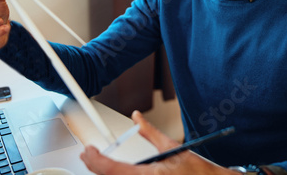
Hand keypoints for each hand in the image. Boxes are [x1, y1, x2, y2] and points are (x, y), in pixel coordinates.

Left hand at [80, 111, 235, 174]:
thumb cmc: (197, 171)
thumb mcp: (172, 147)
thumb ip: (150, 132)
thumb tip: (137, 117)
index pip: (112, 169)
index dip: (96, 160)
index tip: (89, 150)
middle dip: (95, 166)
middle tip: (89, 154)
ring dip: (106, 173)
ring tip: (97, 163)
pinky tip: (115, 172)